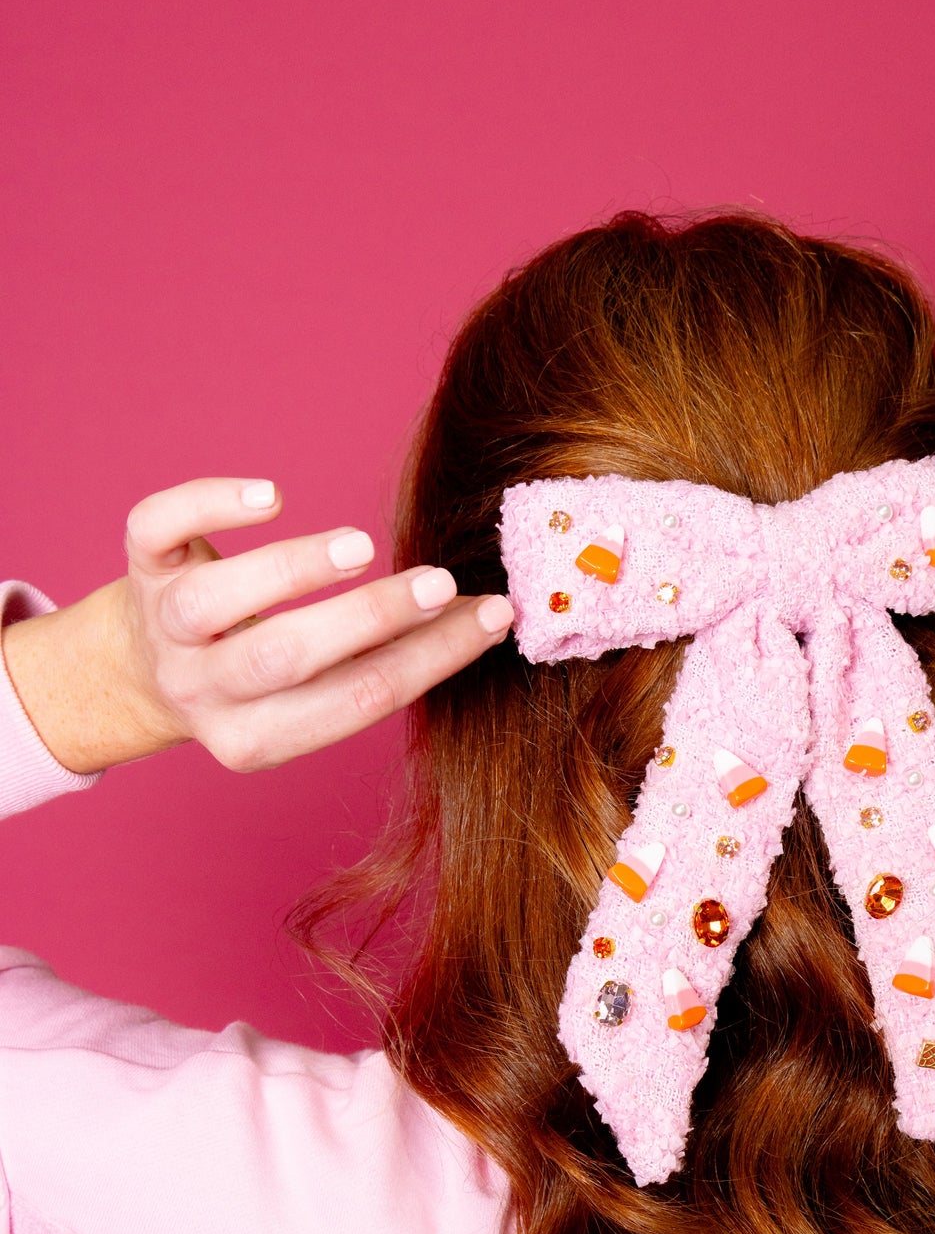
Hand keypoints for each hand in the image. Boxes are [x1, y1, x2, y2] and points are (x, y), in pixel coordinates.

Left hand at [2, 477, 512, 774]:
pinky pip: (158, 530)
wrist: (141, 667)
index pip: (357, 700)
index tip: (493, 614)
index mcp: (256, 737)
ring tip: (361, 545)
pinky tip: (271, 495)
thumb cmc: (261, 673)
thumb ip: (378, 660)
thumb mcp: (310, 691)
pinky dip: (208, 506)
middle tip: (439, 582)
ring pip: (213, 602)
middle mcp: (204, 689)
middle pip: (283, 659)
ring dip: (292, 568)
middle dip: (368, 618)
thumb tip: (486, 615)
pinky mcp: (141, 565)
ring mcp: (164, 627)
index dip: (432, 657)